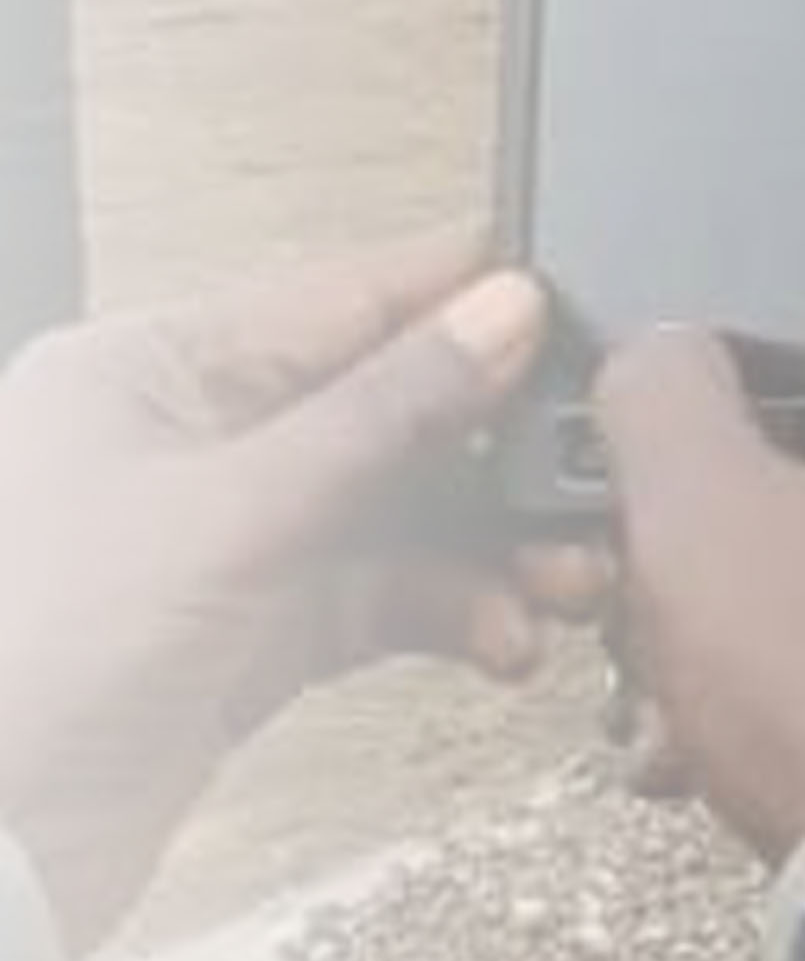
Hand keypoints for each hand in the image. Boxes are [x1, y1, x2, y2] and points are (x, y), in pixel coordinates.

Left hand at [0, 239, 569, 953]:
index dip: (463, 298)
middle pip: (388, 408)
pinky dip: (451, 610)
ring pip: (401, 509)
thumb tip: (507, 305)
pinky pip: (382, 594)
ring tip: (567, 583)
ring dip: (494, 546)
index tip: (577, 297)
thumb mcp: (232, 514)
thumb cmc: (36, 663)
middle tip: (594, 472)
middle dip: (500, 448)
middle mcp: (187, 441)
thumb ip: (385, 409)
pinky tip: (504, 639)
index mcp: (150, 370)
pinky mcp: (248, 632)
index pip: (343, 298)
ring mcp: (220, 540)